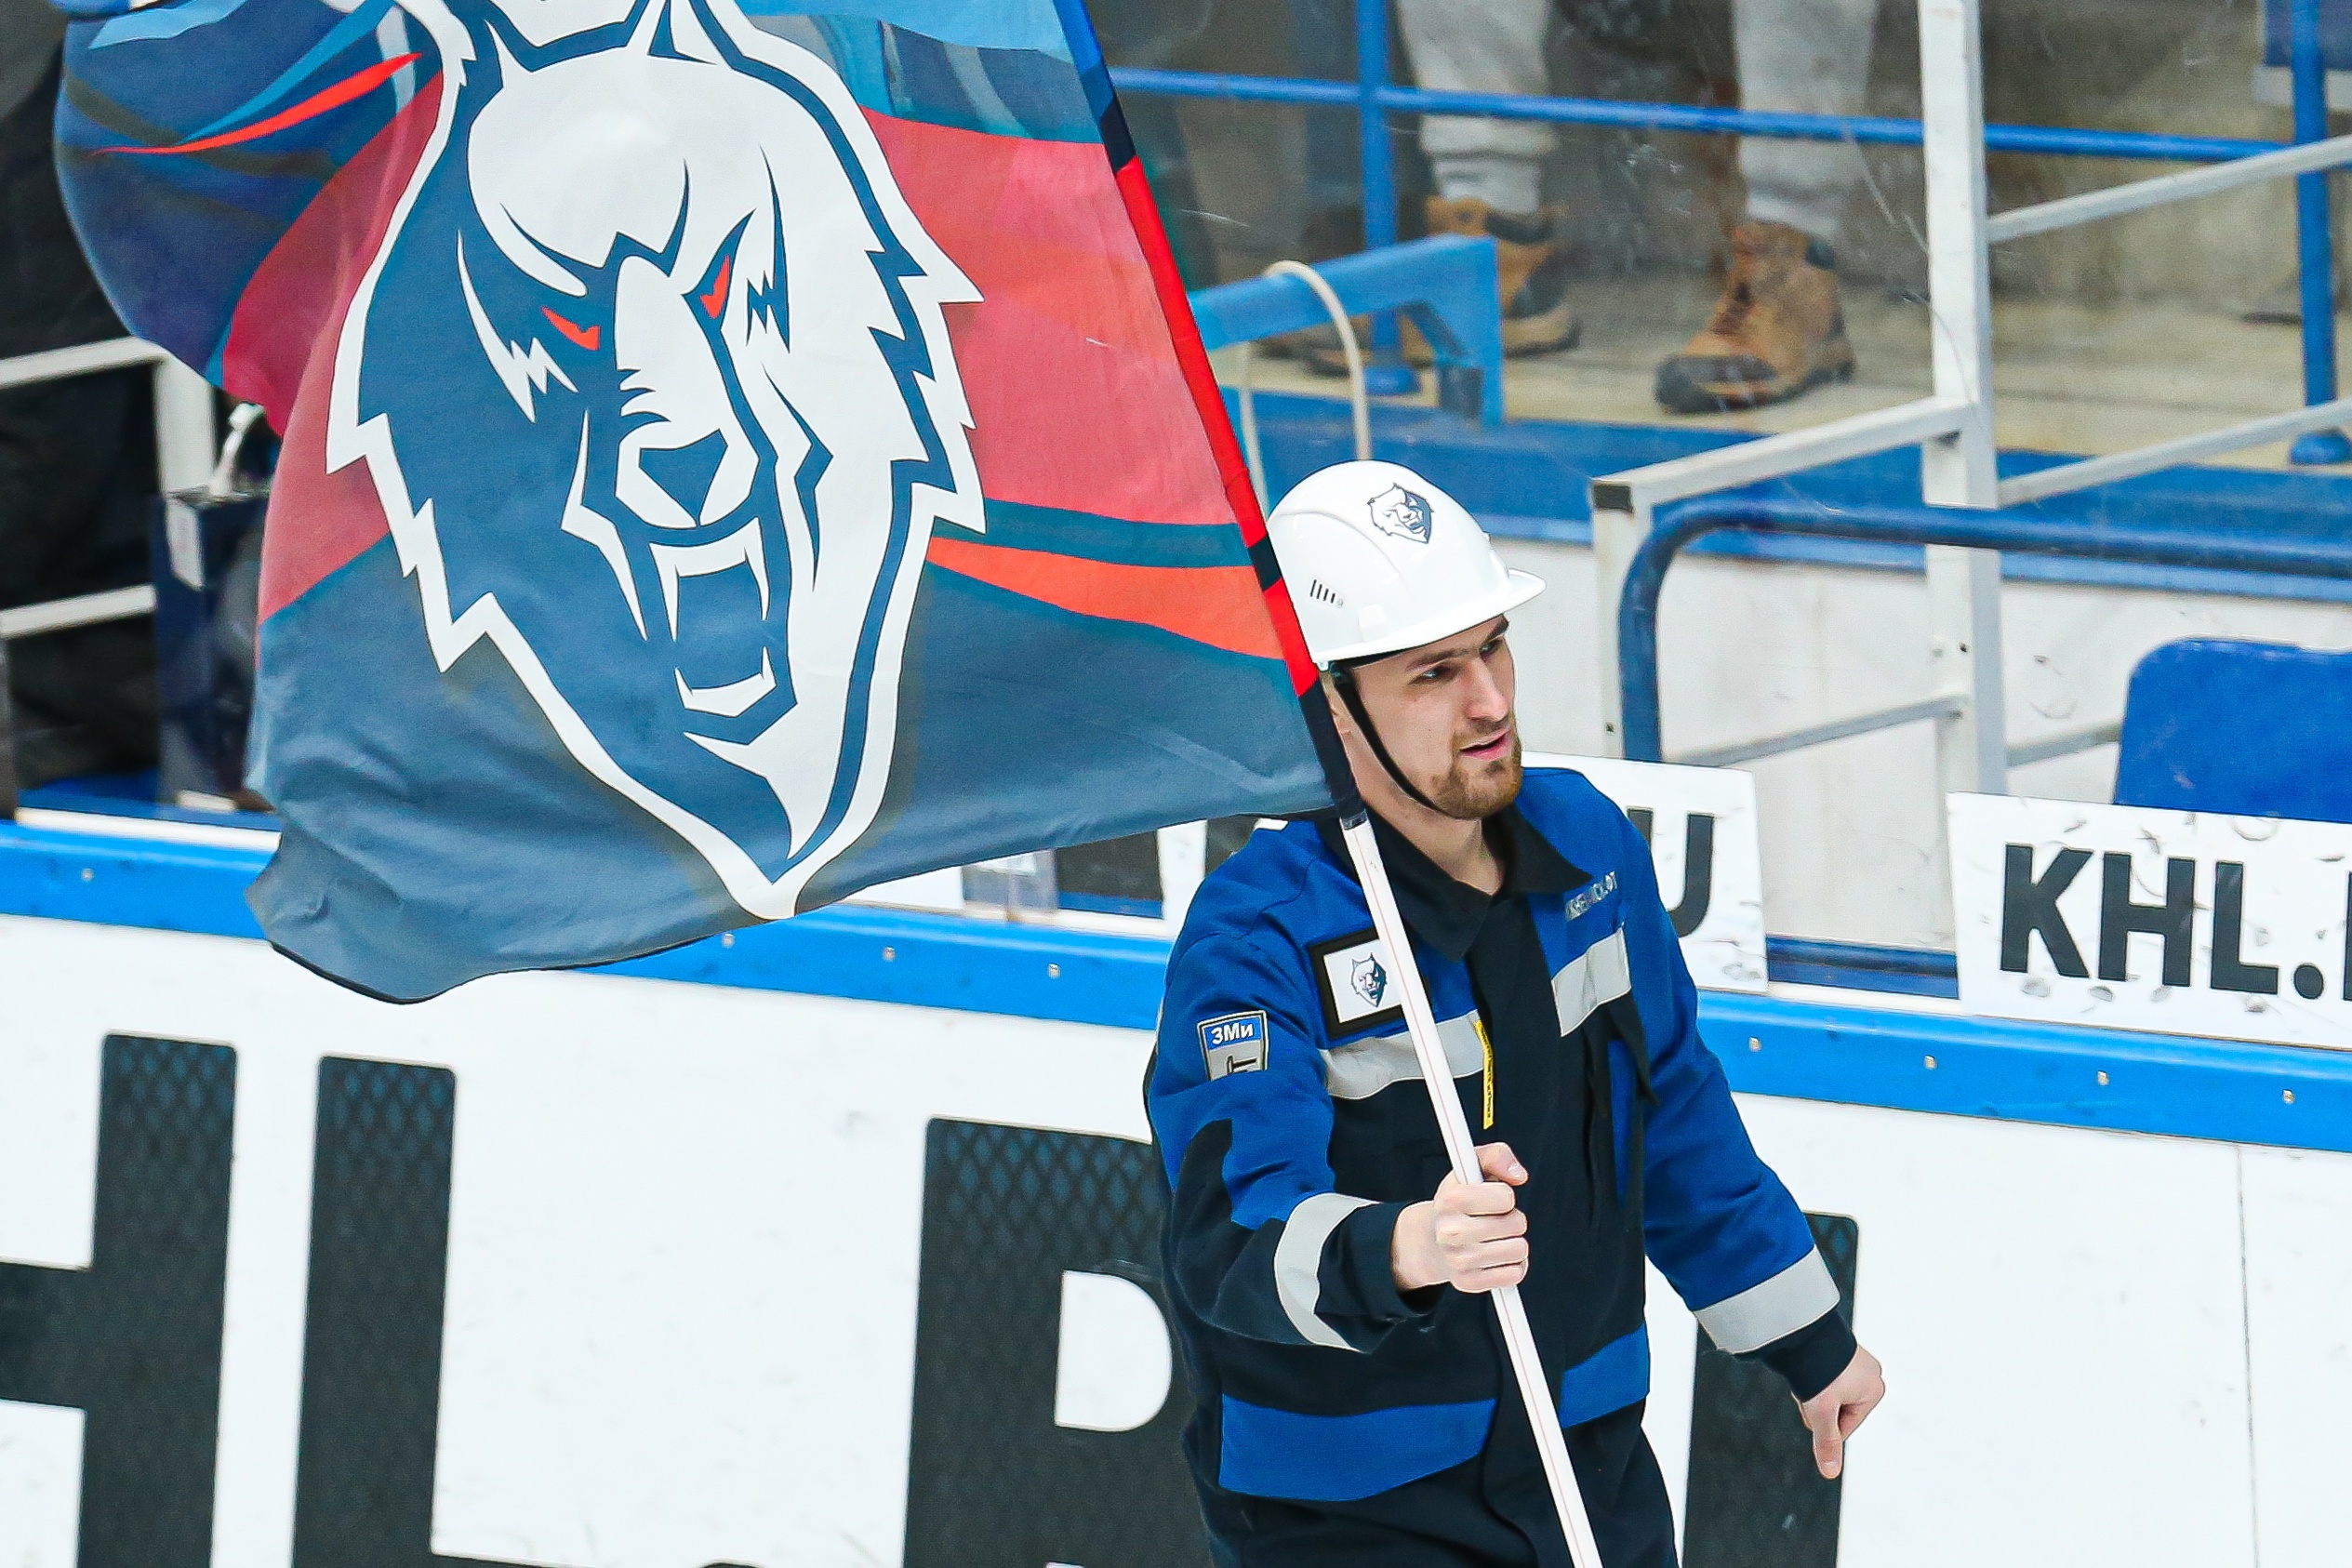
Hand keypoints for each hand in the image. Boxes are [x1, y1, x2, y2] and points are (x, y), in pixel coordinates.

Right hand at [1391, 1142, 1528, 1293]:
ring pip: (1520, 1250)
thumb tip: (1519, 1176)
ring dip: (1513, 1242)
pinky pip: (1515, 1273)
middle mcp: (1451, 1232)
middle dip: (1511, 1219)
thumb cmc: (1459, 1201)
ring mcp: (1459, 1260)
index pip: (1506, 1197)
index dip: (1504, 1196)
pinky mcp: (1469, 1282)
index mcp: (1450, 1199)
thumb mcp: (1470, 1168)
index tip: (1490, 1199)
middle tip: (1492, 1219)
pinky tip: (1495, 1257)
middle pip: (1517, 1224)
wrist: (1430, 1242)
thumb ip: (1497, 1156)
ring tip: (1494, 1237)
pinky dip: (1512, 1265)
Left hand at [1798, 1344, 1883, 1478]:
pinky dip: (1811, 1374)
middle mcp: (1871, 1374)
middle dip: (1817, 1404)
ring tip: (1807, 1374)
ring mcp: (1856, 1361)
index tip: (1816, 1403)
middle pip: (1835, 1410)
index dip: (1823, 1423)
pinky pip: (1823, 1375)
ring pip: (1826, 1393)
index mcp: (1875, 1391)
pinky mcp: (1839, 1351)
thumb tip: (1830, 1474)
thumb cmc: (1817, 1371)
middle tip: (1809, 1386)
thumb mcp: (1821, 1412)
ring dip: (1811, 1389)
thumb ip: (1826, 1443)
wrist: (1802, 1329)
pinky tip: (1805, 1364)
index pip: (1844, 1427)